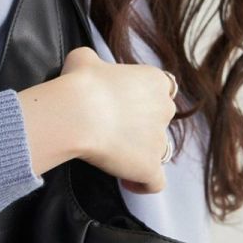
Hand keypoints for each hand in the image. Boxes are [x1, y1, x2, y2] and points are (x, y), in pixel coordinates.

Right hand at [57, 46, 176, 193]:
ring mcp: (160, 140)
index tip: (125, 105)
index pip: (164, 90)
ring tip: (116, 157)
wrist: (77, 113)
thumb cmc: (80, 84)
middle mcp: (165, 109)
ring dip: (141, 153)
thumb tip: (87, 66)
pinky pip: (155, 182)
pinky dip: (143, 183)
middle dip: (143, 126)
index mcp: (155, 81)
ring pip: (158, 151)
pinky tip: (127, 182)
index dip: (146, 99)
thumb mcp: (83, 59)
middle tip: (114, 130)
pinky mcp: (150, 167)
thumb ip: (93, 62)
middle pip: (161, 120)